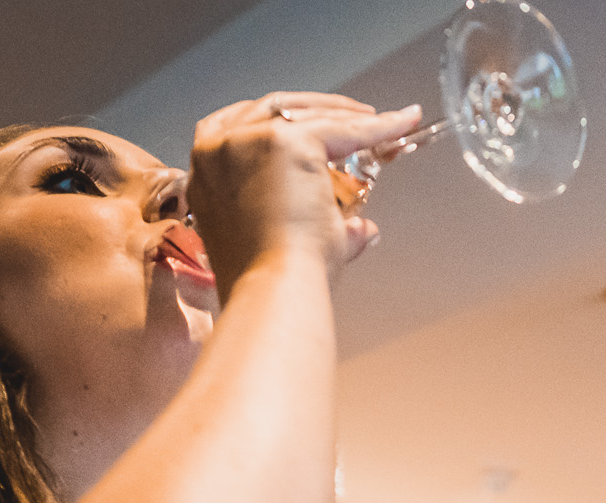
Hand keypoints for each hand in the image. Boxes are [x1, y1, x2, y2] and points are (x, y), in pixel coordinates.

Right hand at [188, 92, 422, 281]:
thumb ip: (322, 226)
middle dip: (320, 111)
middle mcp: (216, 148)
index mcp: (206, 171)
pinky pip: (341, 127)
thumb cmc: (271, 279)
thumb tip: (362, 229)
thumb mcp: (282, 242)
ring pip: (306, 112)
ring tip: (382, 120)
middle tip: (357, 118)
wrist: (272, 292)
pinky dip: (377, 126)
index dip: (286, 121)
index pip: (244, 127)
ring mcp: (246, 140)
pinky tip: (400, 125)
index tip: (316, 121)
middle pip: (274, 108)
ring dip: (347, 113)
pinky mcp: (283, 142)